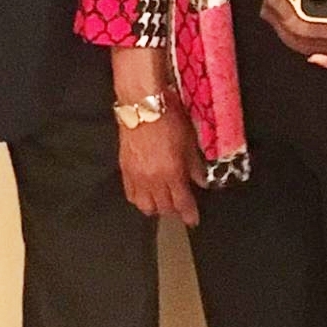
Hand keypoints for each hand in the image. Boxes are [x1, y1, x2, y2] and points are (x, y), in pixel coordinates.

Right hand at [118, 110, 205, 224]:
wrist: (143, 106)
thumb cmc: (168, 118)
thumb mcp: (189, 141)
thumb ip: (195, 165)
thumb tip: (202, 181)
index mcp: (172, 173)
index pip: (182, 203)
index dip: (189, 214)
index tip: (193, 220)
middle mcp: (153, 180)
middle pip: (164, 207)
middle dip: (174, 211)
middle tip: (181, 208)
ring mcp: (137, 177)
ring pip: (146, 206)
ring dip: (156, 207)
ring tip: (164, 203)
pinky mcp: (124, 171)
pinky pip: (131, 195)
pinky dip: (140, 199)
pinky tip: (146, 195)